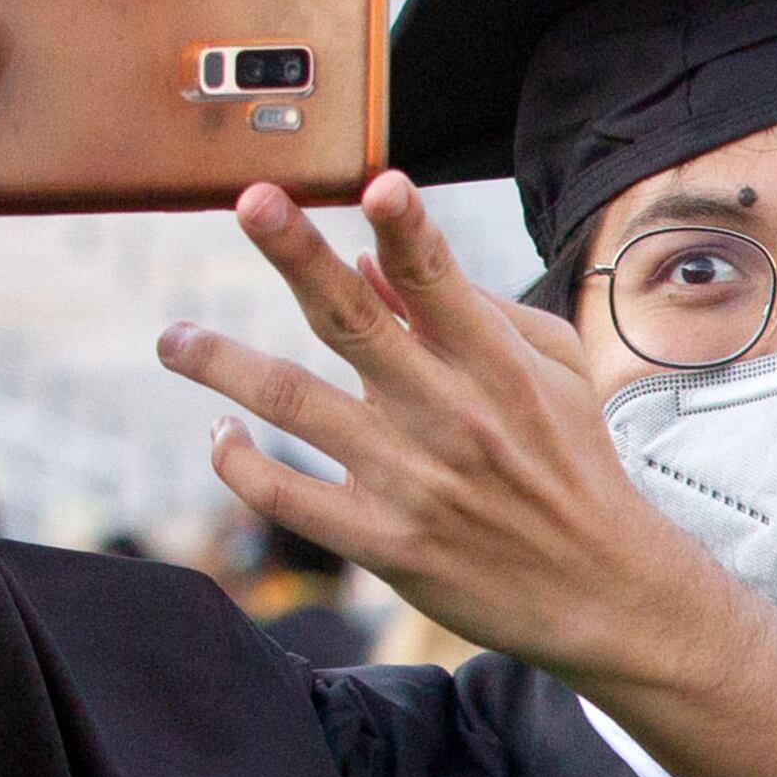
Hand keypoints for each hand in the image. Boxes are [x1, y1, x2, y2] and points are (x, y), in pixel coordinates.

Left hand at [163, 173, 740, 692]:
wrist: (602, 592)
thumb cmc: (576, 467)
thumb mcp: (555, 374)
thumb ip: (478, 313)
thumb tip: (373, 269)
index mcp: (497, 369)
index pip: (441, 284)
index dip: (407, 231)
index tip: (377, 184)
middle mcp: (449, 418)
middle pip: (354, 323)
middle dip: (299, 255)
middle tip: (250, 200)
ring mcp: (411, 482)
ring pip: (295, 404)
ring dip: (223, 364)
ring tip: (174, 338)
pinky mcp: (384, 542)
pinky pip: (287, 496)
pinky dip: (240, 463)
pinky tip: (222, 436)